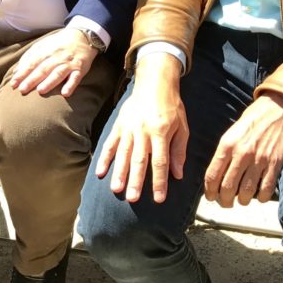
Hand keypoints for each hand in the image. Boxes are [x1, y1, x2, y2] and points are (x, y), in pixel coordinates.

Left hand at [8, 27, 97, 96]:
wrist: (81, 36)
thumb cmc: (57, 45)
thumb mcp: (42, 46)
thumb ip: (29, 58)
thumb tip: (16, 72)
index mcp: (45, 51)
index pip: (32, 63)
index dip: (22, 73)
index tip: (13, 83)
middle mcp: (56, 57)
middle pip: (43, 69)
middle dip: (32, 79)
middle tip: (22, 89)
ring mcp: (68, 63)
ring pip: (58, 73)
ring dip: (49, 82)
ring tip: (40, 91)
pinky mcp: (80, 69)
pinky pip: (76, 78)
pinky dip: (71, 85)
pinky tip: (65, 93)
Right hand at [94, 53, 186, 202]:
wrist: (155, 83)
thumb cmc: (172, 107)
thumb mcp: (182, 127)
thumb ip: (179, 151)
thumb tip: (177, 175)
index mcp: (161, 132)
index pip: (160, 161)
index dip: (159, 181)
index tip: (158, 199)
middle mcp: (143, 131)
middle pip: (139, 160)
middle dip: (135, 181)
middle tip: (132, 199)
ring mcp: (129, 128)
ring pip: (123, 153)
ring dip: (119, 172)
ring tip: (116, 189)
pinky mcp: (119, 125)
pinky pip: (110, 143)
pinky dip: (105, 158)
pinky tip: (100, 172)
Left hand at [204, 92, 282, 206]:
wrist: (279, 108)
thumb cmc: (253, 119)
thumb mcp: (232, 132)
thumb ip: (224, 153)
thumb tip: (217, 175)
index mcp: (227, 145)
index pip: (212, 175)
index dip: (210, 191)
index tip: (211, 197)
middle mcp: (242, 154)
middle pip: (228, 188)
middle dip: (225, 201)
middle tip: (226, 202)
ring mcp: (259, 160)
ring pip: (246, 193)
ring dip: (242, 201)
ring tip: (242, 200)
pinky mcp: (275, 164)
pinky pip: (266, 190)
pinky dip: (261, 198)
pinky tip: (259, 196)